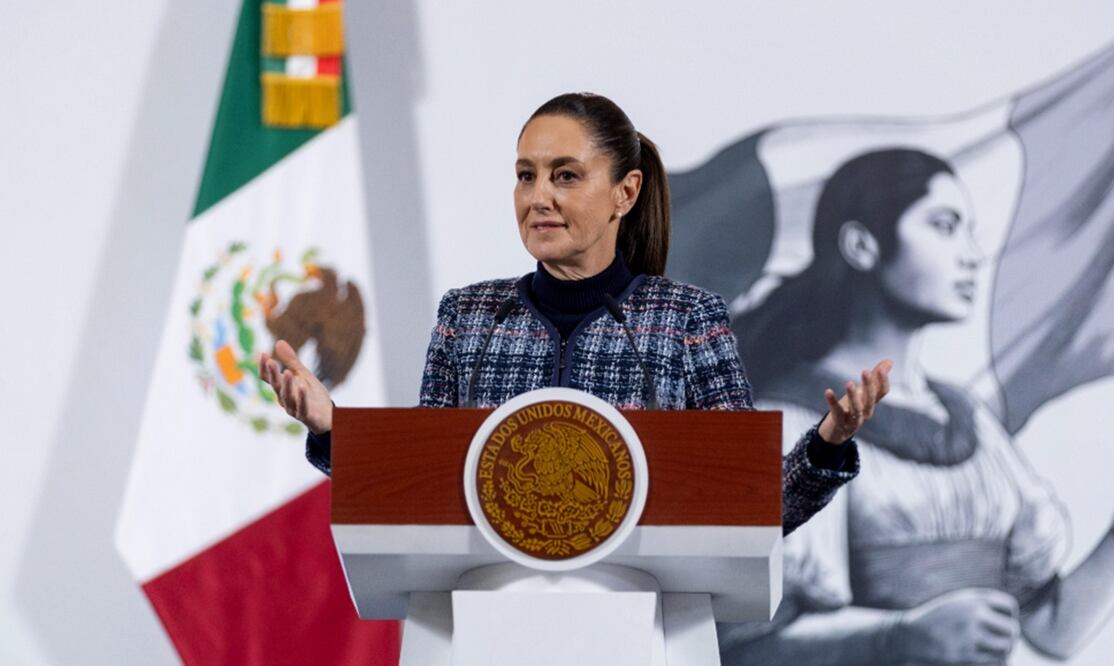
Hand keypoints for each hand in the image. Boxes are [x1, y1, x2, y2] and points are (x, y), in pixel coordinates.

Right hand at [259, 339, 333, 433]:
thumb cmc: (312, 395)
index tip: (263, 353)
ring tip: (287, 372)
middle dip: (273, 374)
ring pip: (287, 397)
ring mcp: (294, 408)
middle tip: (270, 361)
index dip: (265, 367)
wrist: (328, 415)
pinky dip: (301, 398)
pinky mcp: (306, 416)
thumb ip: (291, 361)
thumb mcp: (303, 374)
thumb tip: (278, 342)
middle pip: (276, 386)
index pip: (268, 378)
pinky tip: (302, 387)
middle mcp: (284, 399)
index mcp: (282, 388)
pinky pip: (302, 407)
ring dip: (287, 385)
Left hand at [817, 359, 891, 443]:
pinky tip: (828, 391)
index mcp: (872, 403)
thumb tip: (889, 361)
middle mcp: (866, 412)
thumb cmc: (852, 409)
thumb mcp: (863, 393)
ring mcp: (854, 420)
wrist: (838, 433)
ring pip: (856, 409)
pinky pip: (837, 413)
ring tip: (849, 383)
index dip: (883, 381)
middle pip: (870, 399)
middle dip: (869, 386)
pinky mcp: (840, 424)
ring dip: (853, 396)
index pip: (882, 392)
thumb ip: (875, 378)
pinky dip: (833, 402)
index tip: (882, 368)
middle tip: (866, 371)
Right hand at [894, 588, 1020, 663]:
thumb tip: (1013, 623)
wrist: (908, 636)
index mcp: (972, 598)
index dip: (1009, 616)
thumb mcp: (957, 603)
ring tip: (994, 651)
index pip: (1009, 606)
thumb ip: (982, 606)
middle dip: (1009, 637)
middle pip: (1011, 629)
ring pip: (1005, 647)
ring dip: (1003, 651)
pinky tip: (984, 658)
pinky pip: (995, 661)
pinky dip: (994, 661)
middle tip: (1001, 641)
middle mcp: (973, 614)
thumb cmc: (936, 620)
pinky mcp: (966, 655)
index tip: (999, 622)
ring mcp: (969, 635)